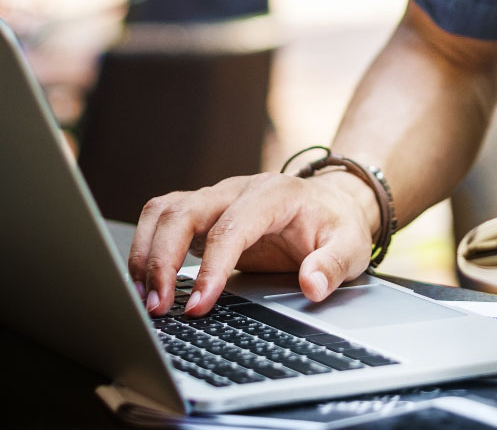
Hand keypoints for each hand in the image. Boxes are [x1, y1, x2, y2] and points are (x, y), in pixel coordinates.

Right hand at [127, 171, 377, 317]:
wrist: (330, 205)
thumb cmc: (336, 224)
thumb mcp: (351, 245)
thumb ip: (333, 264)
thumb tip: (312, 286)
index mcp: (274, 194)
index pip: (232, 226)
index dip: (212, 266)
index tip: (200, 303)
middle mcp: (237, 189)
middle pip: (184, 212)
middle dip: (163, 259)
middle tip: (159, 307)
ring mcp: (216, 198)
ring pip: (164, 211)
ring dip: (146, 253)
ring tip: (146, 299)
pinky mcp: (202, 213)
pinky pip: (163, 221)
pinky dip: (147, 249)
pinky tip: (147, 284)